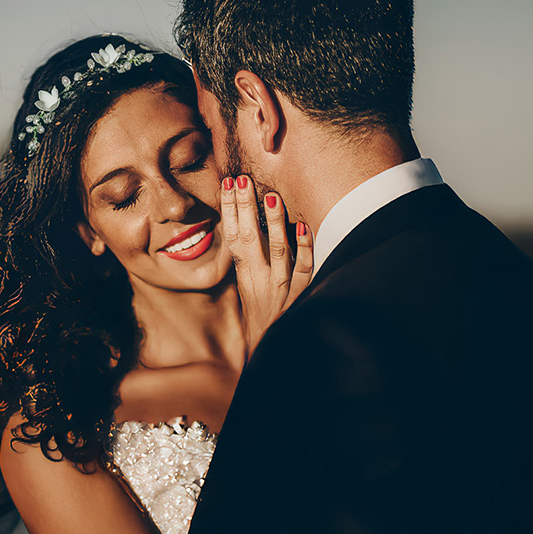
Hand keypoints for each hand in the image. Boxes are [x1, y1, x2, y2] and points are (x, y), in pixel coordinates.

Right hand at [220, 174, 312, 356]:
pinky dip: (305, 249)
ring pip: (277, 251)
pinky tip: (304, 228)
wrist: (272, 353)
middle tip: (241, 180)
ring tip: (270, 197)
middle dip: (244, 208)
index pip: (233, 237)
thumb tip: (247, 223)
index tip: (227, 184)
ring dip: (273, 223)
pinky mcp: (301, 297)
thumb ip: (249, 259)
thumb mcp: (248, 287)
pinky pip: (305, 271)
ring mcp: (281, 289)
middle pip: (249, 239)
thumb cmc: (261, 318)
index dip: (229, 210)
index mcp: (245, 276)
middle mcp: (260, 280)